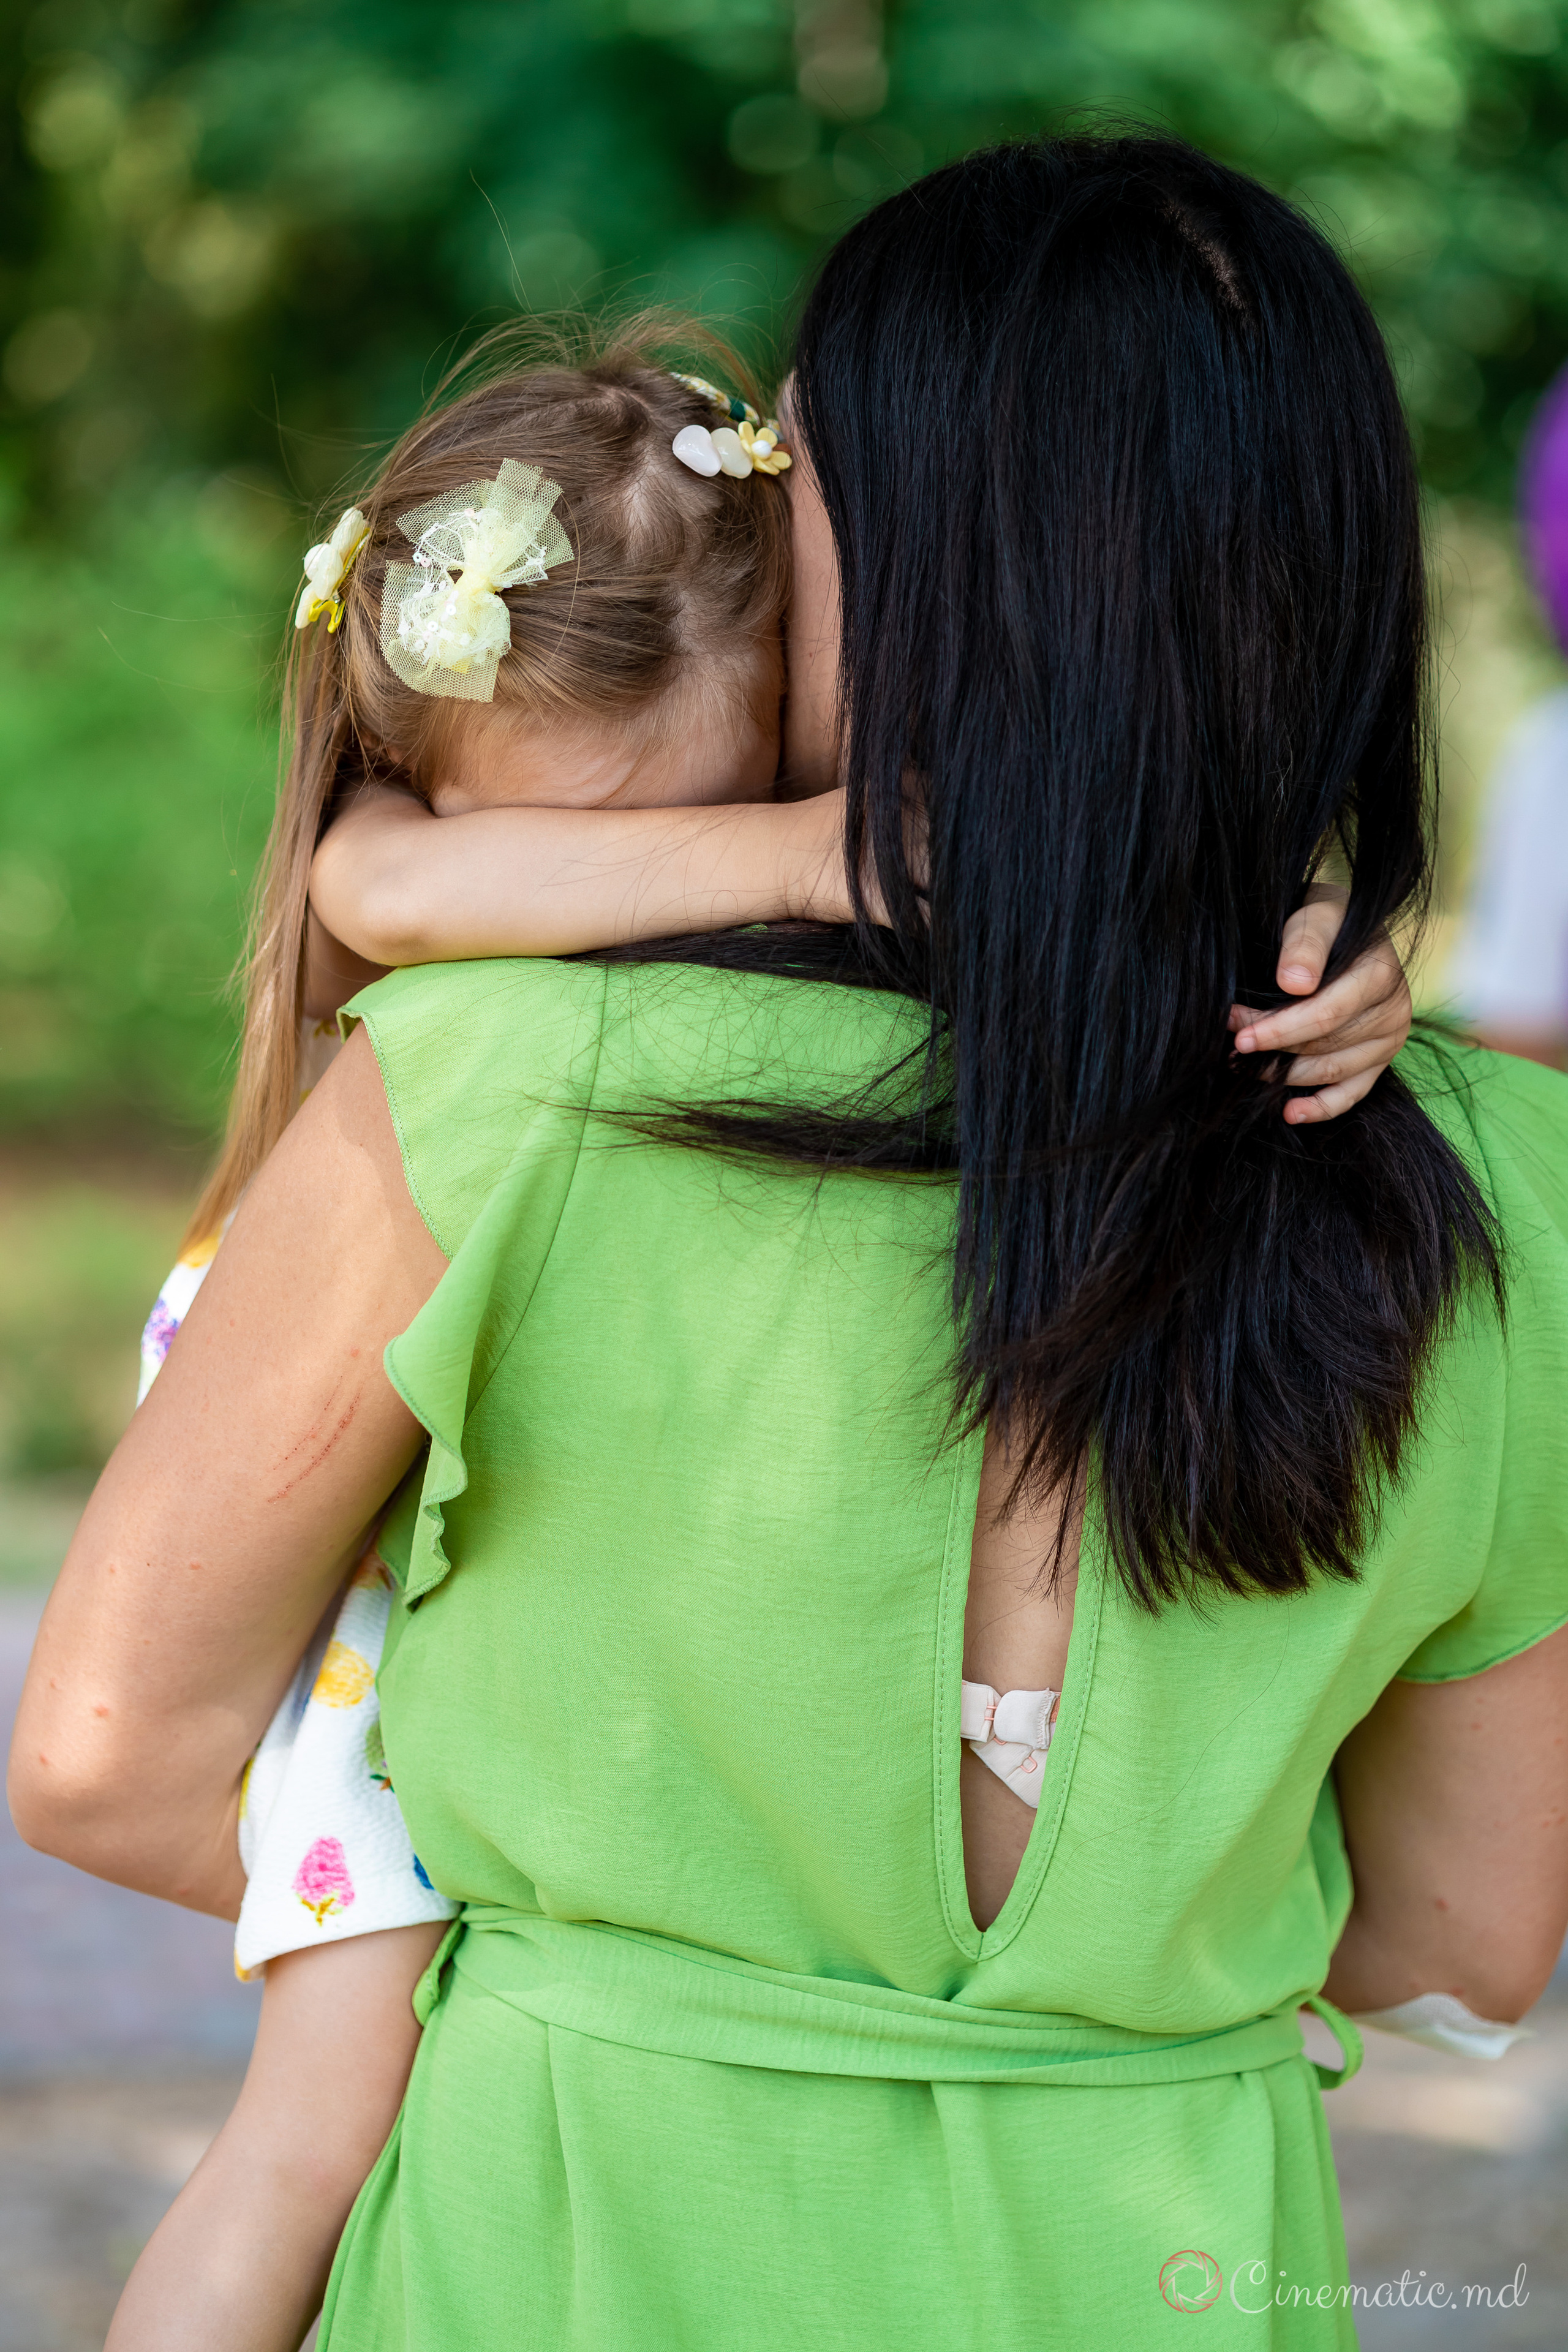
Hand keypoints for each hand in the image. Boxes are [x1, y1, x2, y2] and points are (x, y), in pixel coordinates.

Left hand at [1229, 885, 1411, 1123]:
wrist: (1344, 930)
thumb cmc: (1325, 922)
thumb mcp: (1314, 917)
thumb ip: (1304, 945)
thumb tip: (1295, 984)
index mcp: (1380, 976)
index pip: (1326, 1016)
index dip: (1281, 1030)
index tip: (1240, 1035)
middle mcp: (1393, 1011)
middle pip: (1325, 1046)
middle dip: (1274, 1048)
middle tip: (1231, 1045)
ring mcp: (1389, 1040)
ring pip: (1332, 1071)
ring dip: (1285, 1074)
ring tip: (1244, 1068)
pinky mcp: (1380, 1061)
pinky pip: (1353, 1093)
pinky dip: (1321, 1107)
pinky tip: (1290, 1112)